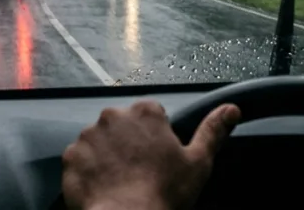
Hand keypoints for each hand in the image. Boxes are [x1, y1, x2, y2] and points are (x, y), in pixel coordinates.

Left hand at [61, 100, 240, 209]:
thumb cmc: (164, 193)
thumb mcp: (198, 162)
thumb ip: (213, 130)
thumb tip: (231, 109)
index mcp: (146, 112)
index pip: (151, 116)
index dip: (157, 139)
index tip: (158, 159)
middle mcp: (114, 116)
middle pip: (124, 126)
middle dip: (130, 144)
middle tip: (140, 173)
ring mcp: (89, 135)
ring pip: (101, 141)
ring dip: (108, 156)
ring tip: (121, 183)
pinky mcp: (71, 155)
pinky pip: (80, 159)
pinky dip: (89, 171)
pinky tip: (104, 187)